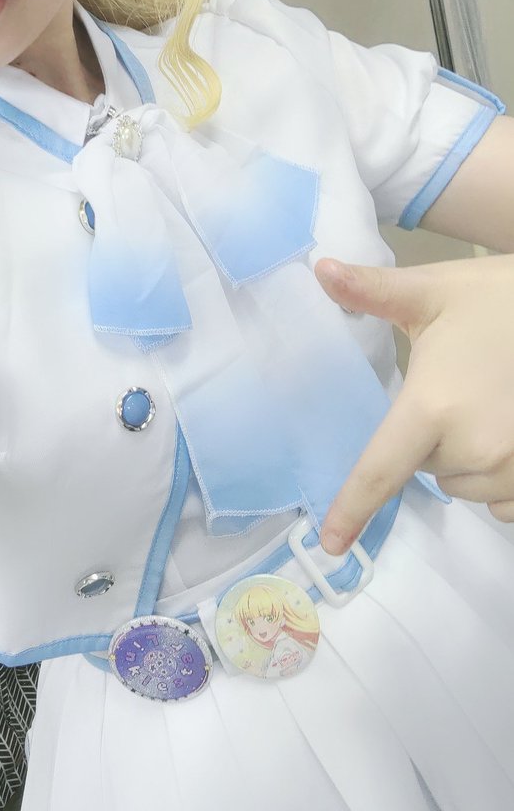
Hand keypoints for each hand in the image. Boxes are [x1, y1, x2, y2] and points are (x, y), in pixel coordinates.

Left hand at [313, 252, 513, 553]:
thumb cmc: (495, 299)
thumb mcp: (431, 291)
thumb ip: (371, 290)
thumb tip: (318, 268)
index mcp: (434, 406)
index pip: (380, 471)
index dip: (352, 509)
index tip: (329, 544)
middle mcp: (475, 449)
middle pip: (425, 468)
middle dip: (429, 438)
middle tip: (455, 388)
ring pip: (464, 485)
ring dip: (466, 458)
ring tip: (487, 405)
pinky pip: (502, 501)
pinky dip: (497, 477)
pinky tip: (506, 434)